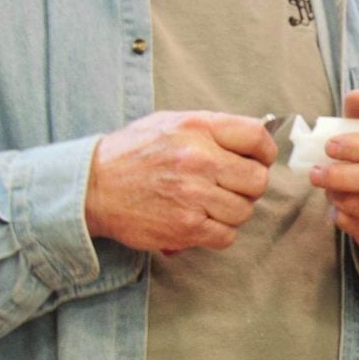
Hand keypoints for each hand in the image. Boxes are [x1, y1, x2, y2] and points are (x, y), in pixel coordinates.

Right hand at [84, 110, 274, 253]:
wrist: (93, 186)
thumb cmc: (133, 153)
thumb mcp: (170, 123)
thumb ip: (211, 129)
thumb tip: (253, 141)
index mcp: (197, 128)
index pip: (256, 137)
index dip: (264, 152)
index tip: (258, 160)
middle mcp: (198, 159)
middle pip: (257, 180)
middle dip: (248, 187)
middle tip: (230, 187)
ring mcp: (193, 194)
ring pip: (244, 211)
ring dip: (231, 212)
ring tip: (208, 205)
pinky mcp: (186, 226)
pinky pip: (226, 235)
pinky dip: (218, 233)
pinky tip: (200, 222)